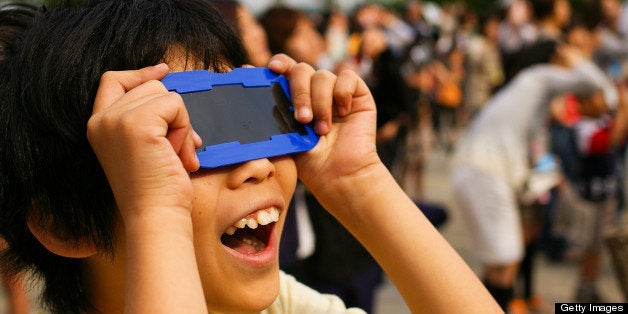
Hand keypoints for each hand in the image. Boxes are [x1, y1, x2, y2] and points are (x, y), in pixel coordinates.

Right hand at [87, 64, 200, 222]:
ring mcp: (116, 120)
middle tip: (176, 149)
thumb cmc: (158, 189)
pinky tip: (180, 154)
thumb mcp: (147, 146)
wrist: (156, 216)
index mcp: (98, 125)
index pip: (113, 80)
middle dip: (173, 115)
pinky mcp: (136, 124)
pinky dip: (185, 127)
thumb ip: (150, 120)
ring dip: (181, 124)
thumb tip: (174, 96)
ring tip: (176, 155)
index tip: (163, 70)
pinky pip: (174, 104)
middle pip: (150, 86)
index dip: (140, 73)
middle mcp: (102, 119)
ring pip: (165, 94)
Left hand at [267, 54, 381, 199]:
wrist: (339, 175)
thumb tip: (251, 82)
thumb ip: (272, 110)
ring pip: (322, 76)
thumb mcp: (284, 135)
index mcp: (294, 97)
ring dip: (320, 102)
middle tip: (302, 119)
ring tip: (322, 129)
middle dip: (299, 93)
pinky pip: (348, 78)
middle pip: (301, 70)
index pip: (284, 70)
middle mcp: (314, 90)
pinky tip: (343, 112)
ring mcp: (335, 91)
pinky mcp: (358, 95)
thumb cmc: (310, 161)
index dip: (279, 64)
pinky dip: (342, 93)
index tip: (271, 69)